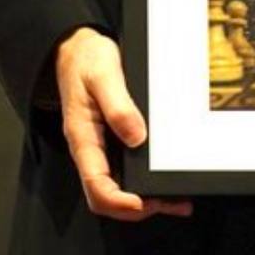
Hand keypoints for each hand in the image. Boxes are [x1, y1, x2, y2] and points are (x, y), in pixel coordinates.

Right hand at [55, 26, 192, 221]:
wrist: (77, 48)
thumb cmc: (86, 59)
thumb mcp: (103, 74)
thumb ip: (118, 105)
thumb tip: (136, 137)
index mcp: (83, 137)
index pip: (96, 185)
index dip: (119, 201)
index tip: (143, 203)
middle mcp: (91, 148)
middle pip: (108, 195)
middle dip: (138, 207)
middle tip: (172, 202)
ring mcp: (102, 145)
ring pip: (118, 185)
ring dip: (145, 197)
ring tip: (177, 198)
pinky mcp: (112, 138)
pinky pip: (126, 168)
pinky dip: (144, 179)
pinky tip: (163, 174)